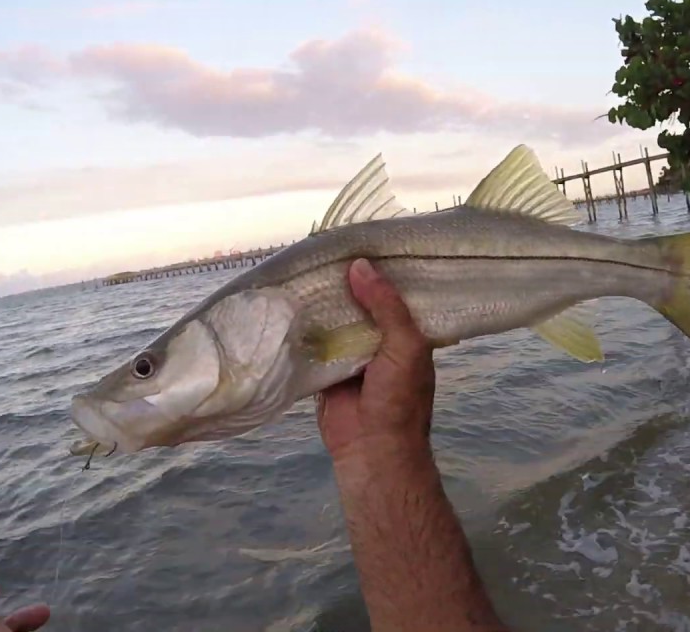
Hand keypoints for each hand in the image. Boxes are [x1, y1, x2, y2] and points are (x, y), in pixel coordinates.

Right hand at [316, 258, 435, 462]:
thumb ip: (386, 305)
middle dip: (343, 282)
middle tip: (319, 246)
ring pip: (333, 321)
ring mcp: (349, 354)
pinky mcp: (323, 370)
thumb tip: (359, 265)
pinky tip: (283, 302)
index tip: (359, 238)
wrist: (372, 450)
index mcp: (406, 332)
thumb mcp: (405, 345)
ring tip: (297, 265)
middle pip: (358, 303)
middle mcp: (378, 339)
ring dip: (318, 303)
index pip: (392, 292)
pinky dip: (300, 329)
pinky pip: (311, 344)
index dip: (379, 270)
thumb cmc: (399, 398)